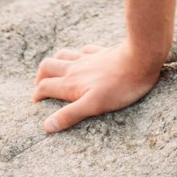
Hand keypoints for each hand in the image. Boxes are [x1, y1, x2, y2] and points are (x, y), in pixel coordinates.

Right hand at [32, 40, 163, 132]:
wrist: (140, 58)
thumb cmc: (119, 86)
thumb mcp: (93, 106)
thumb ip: (69, 114)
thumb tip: (46, 126)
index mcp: (71, 83)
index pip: (45, 86)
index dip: (37, 95)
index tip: (36, 103)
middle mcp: (76, 68)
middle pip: (48, 66)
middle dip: (40, 76)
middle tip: (41, 87)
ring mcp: (89, 58)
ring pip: (64, 54)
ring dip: (56, 62)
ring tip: (56, 72)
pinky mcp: (102, 52)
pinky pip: (84, 50)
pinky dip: (78, 54)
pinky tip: (84, 58)